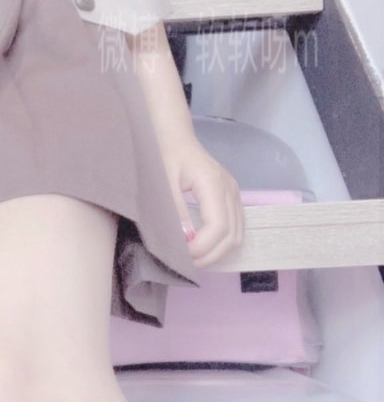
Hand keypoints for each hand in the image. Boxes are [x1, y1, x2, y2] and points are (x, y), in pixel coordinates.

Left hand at [158, 134, 243, 269]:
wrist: (175, 137)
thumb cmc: (165, 155)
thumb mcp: (164, 182)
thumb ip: (175, 210)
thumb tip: (186, 239)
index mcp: (214, 183)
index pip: (218, 226)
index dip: (202, 247)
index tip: (182, 255)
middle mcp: (230, 190)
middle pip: (232, 235)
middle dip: (210, 255)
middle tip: (185, 263)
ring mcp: (234, 194)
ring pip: (237, 235)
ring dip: (217, 252)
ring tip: (193, 258)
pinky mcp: (232, 198)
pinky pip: (236, 228)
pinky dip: (222, 244)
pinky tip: (203, 247)